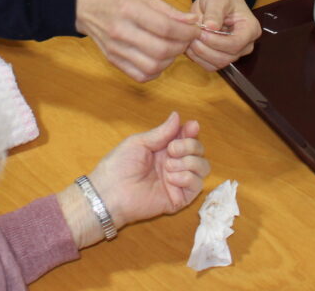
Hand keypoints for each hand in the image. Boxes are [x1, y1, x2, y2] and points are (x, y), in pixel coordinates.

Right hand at [75, 0, 198, 81]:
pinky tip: (158, 58)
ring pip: (153, 66)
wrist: (83, 7)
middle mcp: (121, 31)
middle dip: (181, 46)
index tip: (194, 30)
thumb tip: (192, 21)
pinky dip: (156, 71)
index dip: (186, 32)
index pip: (165, 28)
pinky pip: (141, 75)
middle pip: (161, 50)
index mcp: (129, 10)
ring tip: (172, 48)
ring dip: (170, 60)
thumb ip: (167, 10)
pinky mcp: (113, 60)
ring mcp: (115, 49)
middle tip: (186, 39)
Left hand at [90, 112, 208, 230]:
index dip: (192, 131)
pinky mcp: (180, 198)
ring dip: (189, 162)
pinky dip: (187, 177)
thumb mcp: (139, 142)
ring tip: (168, 166)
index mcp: (163, 149)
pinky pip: (197, 184)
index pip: (186, 138)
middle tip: (171, 149)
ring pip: (203, 167)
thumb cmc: (119, 165)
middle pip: (198, 150)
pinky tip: (171, 178)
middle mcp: (174, 164)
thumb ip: (161, 132)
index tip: (192, 126)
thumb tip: (177, 116)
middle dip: (190, 145)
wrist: (111, 192)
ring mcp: (178, 181)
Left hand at [187, 0, 262, 70]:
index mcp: (250, 29)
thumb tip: (210, 26)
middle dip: (205, 49)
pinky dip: (197, 58)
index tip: (201, 32)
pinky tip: (190, 45)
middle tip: (191, 36)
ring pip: (217, 64)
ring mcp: (235, 53)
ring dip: (199, 54)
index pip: (235, 44)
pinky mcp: (222, 57)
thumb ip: (214, 12)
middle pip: (226, 58)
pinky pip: (210, 65)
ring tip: (189, 39)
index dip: (216, 42)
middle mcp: (246, 45)